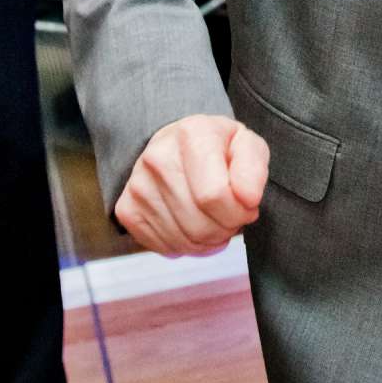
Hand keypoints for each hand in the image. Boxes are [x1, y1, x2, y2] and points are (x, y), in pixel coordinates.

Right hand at [115, 115, 269, 255]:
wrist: (178, 146)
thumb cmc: (218, 148)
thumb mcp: (246, 144)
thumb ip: (254, 168)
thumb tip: (248, 199)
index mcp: (191, 133)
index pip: (215, 196)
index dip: (240, 211)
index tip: (246, 204)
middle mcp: (158, 157)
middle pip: (200, 225)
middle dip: (226, 229)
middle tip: (231, 215)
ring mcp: (138, 185)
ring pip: (184, 241)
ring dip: (209, 240)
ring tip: (214, 219)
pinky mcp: (127, 210)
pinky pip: (166, 248)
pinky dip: (187, 246)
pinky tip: (193, 226)